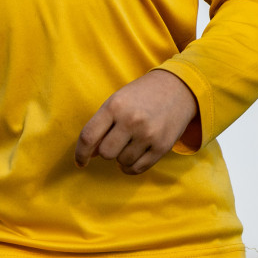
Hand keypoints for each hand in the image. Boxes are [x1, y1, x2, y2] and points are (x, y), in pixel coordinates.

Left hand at [75, 69, 199, 174]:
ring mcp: (148, 134)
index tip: (80, 162)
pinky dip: (131, 167)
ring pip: (122, 162)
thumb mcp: (117, 101)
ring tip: (129, 143)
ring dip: (121, 157)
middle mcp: (131, 120)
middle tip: (114, 142)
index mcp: (114, 106)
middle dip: (106, 152)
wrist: (178, 89)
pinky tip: (132, 157)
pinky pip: (138, 168)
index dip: (80, 153)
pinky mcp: (162, 146)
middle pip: (105, 153)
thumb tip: (89, 154)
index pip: (89, 136)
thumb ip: (101, 125)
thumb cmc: (141, 96)